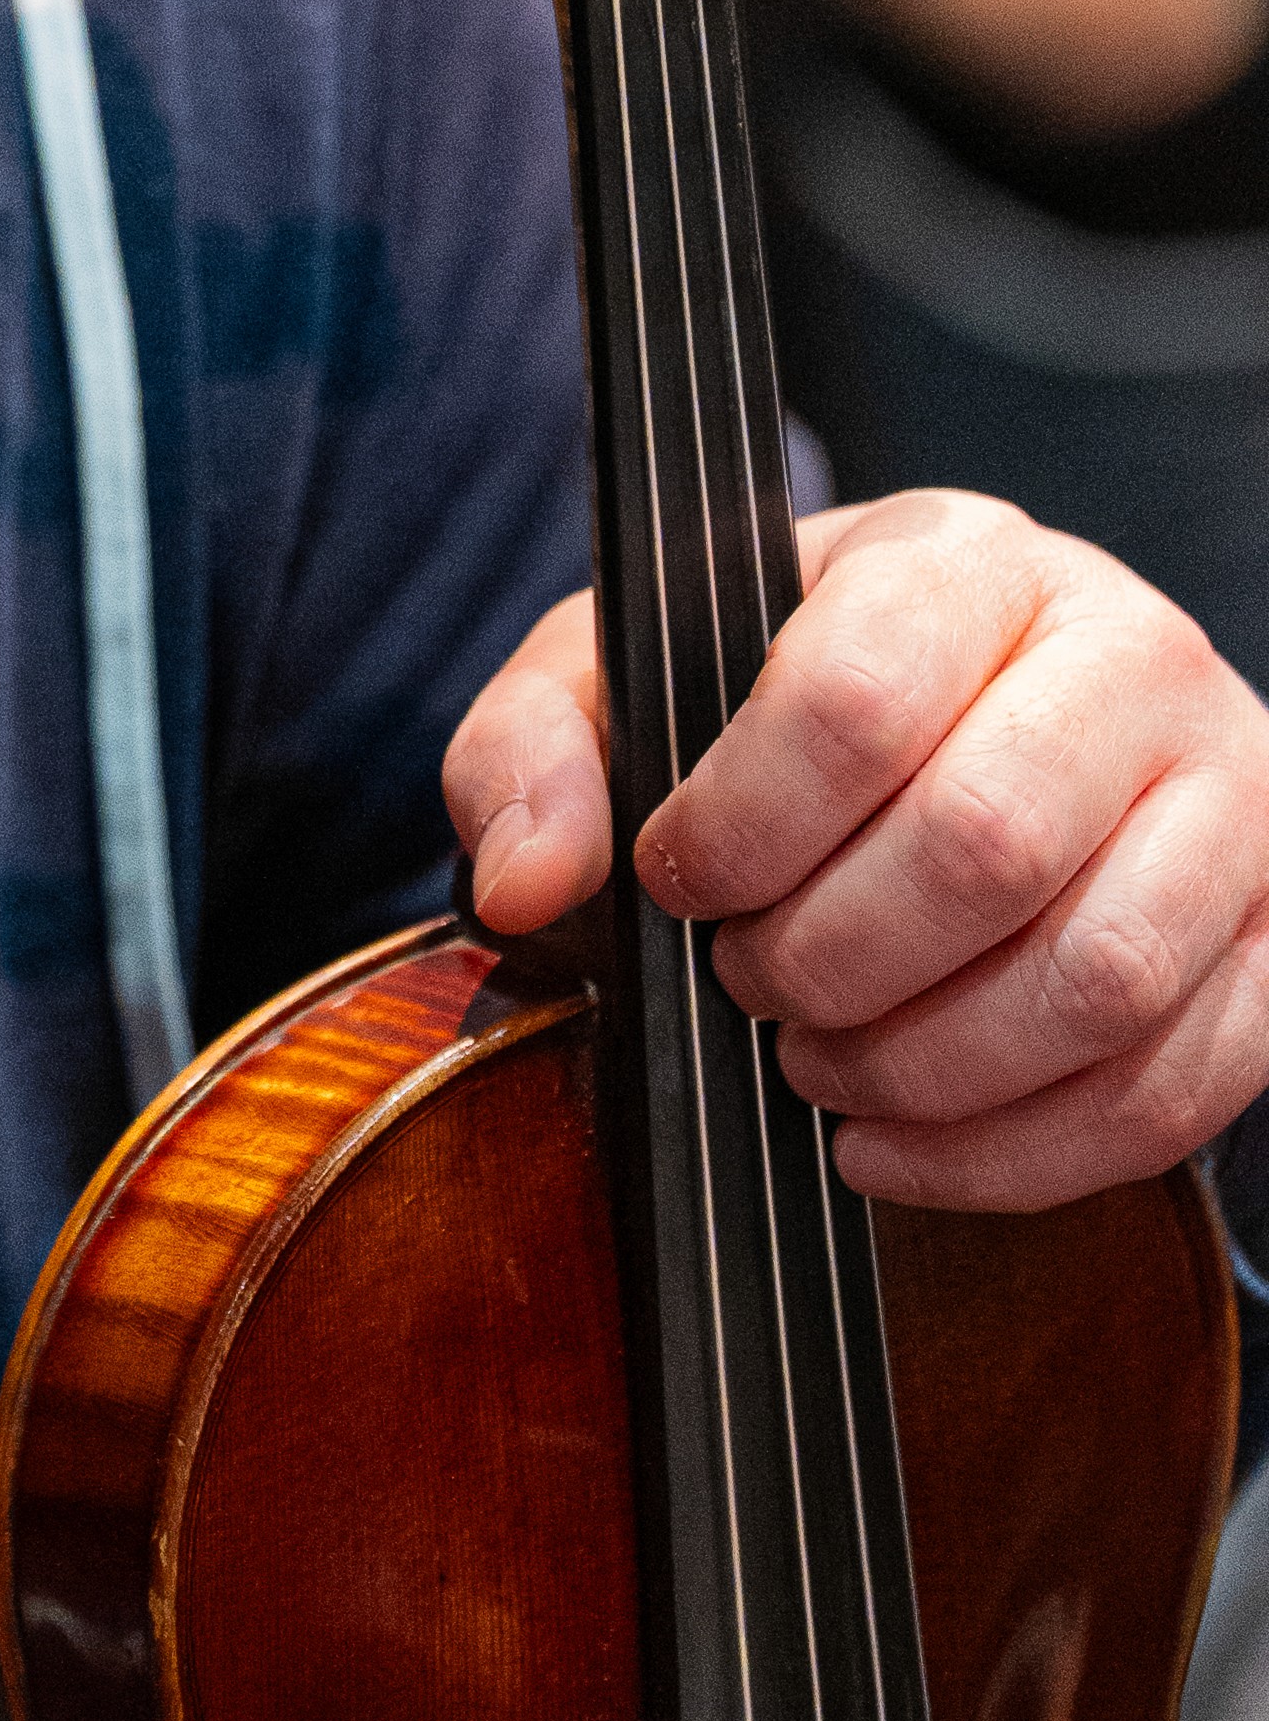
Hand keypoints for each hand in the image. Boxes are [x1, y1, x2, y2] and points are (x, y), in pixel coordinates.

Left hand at [448, 492, 1268, 1207]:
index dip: (741, 825)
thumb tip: (523, 878)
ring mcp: (1230, 801)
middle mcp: (1127, 658)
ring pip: (1097, 978)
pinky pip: (1172, 1090)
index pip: (855, 694)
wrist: (1003, 720)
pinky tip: (894, 1149)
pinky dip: (1013, 1157)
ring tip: (820, 1067)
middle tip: (753, 985)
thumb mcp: (642, 670)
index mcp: (963, 562)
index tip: (677, 880)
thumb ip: (540, 745)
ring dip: (923, 1068)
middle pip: (983, 845)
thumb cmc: (805, 698)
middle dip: (829, 958)